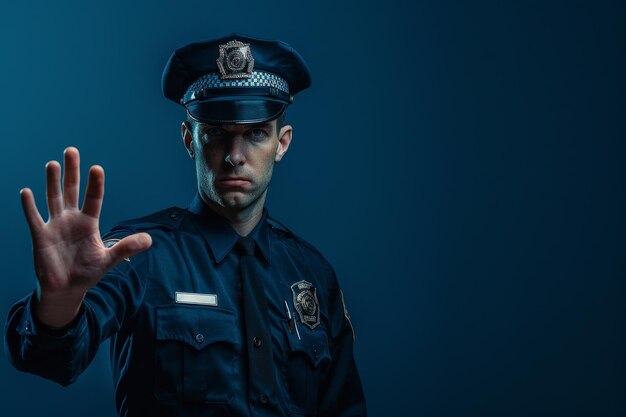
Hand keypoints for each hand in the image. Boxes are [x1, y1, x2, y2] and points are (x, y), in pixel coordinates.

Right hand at [20, 147, 151, 326]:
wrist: (67, 288)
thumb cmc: (88, 272)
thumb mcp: (109, 260)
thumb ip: (126, 247)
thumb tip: (150, 239)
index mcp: (89, 223)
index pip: (93, 198)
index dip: (95, 184)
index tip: (97, 168)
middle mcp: (71, 219)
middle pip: (71, 191)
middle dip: (72, 172)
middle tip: (72, 150)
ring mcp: (55, 226)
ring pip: (53, 199)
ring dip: (52, 182)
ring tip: (53, 164)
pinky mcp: (40, 236)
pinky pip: (34, 218)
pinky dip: (29, 206)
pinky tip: (26, 191)